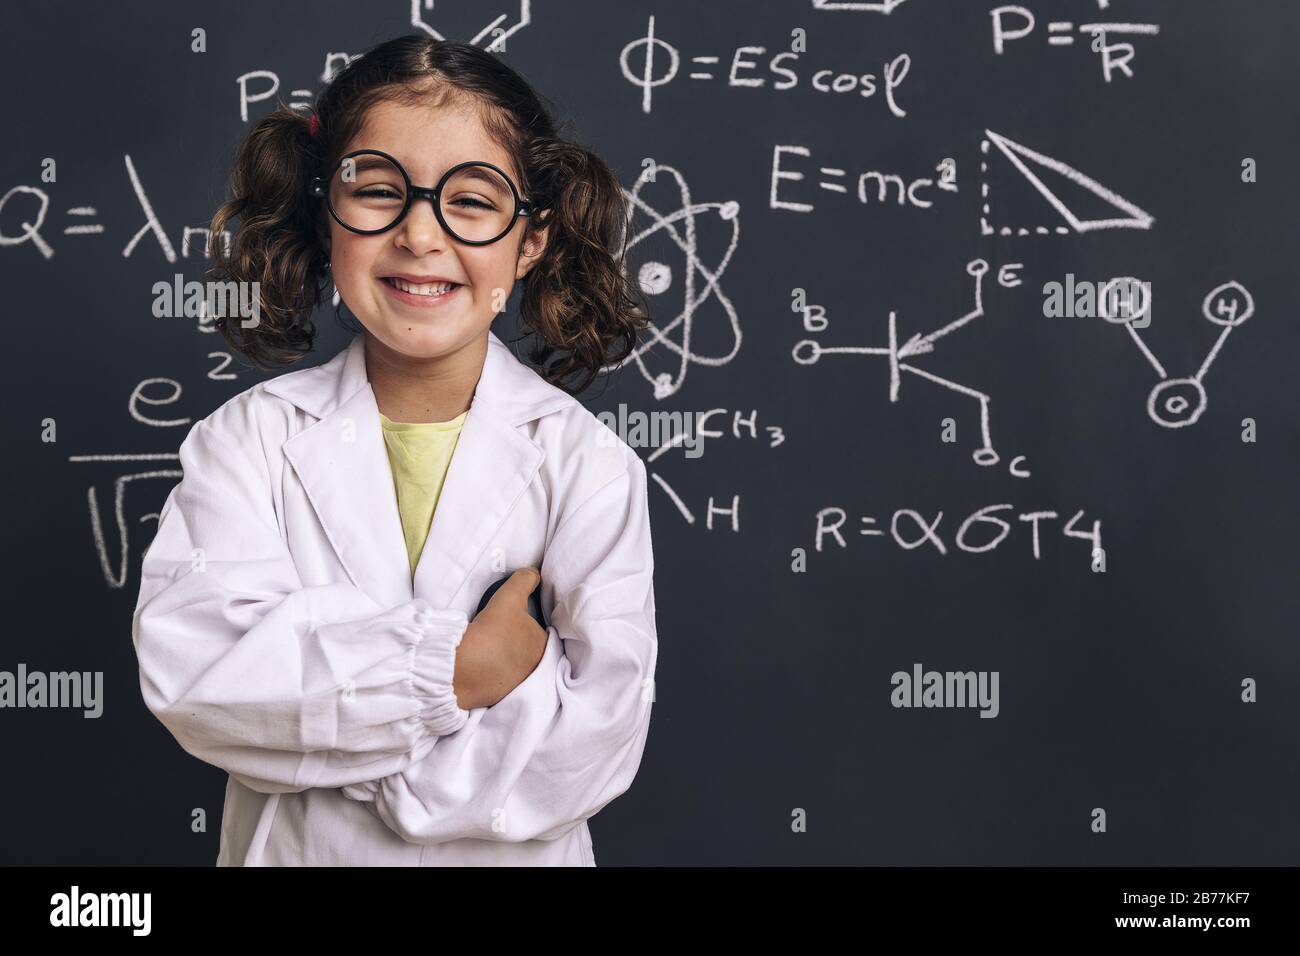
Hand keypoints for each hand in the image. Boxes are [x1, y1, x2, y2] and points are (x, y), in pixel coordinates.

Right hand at [452, 568, 547, 710]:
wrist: (464, 667)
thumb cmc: (493, 631)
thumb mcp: (510, 597)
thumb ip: (524, 581)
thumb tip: (534, 573)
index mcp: (544, 647)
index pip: (539, 633)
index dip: (525, 626)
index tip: (510, 624)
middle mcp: (536, 670)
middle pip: (527, 651)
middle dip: (515, 645)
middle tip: (497, 636)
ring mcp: (517, 685)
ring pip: (512, 667)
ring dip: (503, 660)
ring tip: (487, 649)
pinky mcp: (498, 697)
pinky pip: (497, 682)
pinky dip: (490, 674)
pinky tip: (480, 665)